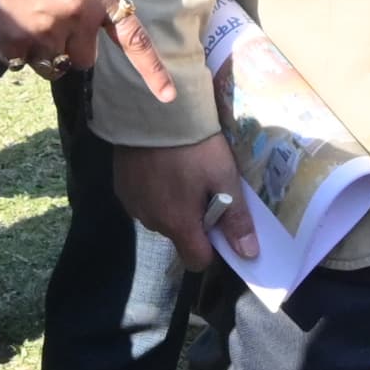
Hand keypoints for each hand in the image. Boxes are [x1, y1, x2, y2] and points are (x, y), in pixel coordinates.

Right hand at [0, 0, 175, 98]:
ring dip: (38, 50)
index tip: (167, 95)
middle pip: (84, 60)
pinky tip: (4, 18)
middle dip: (70, 49)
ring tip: (22, 16)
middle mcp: (77, 17)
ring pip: (50, 65)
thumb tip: (80, 30)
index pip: (132, 37)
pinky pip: (18, 62)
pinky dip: (11, 47)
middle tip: (48, 21)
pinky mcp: (16, 41)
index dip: (151, 68)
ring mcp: (47, 32)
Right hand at [115, 133, 258, 270]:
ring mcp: (132, 205)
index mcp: (178, 224)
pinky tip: (159, 167)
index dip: (212, 248)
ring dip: (171, 205)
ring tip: (179, 172)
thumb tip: (248, 254)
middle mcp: (151, 222)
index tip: (219, 225)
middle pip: (179, 236)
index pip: (196, 260)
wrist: (152, 109)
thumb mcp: (223, 177)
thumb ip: (235, 218)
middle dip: (193, 220)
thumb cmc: (193, 146)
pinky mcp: (120, 188)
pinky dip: (153, 192)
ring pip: (160, 218)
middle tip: (202, 186)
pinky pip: (143, 202)